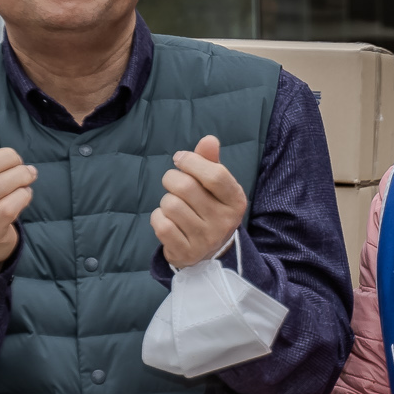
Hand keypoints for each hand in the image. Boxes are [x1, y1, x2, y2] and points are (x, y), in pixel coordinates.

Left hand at [152, 135, 249, 269]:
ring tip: (174, 206)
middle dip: (172, 179)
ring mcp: (206, 240)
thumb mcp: (215, 185)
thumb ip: (210, 161)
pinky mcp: (186, 253)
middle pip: (186, 187)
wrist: (209, 251)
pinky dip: (158, 218)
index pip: (215, 175)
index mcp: (236, 201)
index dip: (192, 161)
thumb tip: (209, 139)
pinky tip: (168, 220)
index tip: (180, 159)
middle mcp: (224, 222)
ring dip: (166, 201)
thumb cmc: (209, 207)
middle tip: (173, 183)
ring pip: (171, 205)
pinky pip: (162, 225)